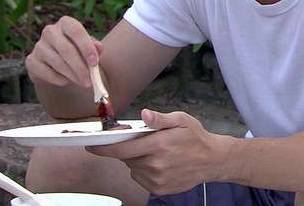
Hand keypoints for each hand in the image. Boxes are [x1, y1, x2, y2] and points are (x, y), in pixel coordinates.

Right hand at [26, 15, 101, 87]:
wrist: (56, 66)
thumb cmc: (76, 52)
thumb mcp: (88, 48)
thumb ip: (94, 47)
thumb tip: (98, 47)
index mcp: (65, 23)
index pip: (76, 30)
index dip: (86, 46)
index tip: (95, 62)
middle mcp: (50, 31)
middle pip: (66, 49)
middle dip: (80, 67)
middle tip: (90, 80)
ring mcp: (39, 46)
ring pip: (57, 63)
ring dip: (72, 75)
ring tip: (83, 82)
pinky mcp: (31, 61)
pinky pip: (48, 73)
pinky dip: (60, 80)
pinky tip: (67, 81)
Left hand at [87, 109, 226, 194]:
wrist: (212, 160)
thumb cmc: (195, 138)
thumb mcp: (181, 120)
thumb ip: (160, 119)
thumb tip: (144, 114)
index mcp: (158, 144)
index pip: (122, 148)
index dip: (104, 148)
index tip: (91, 146)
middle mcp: (155, 164)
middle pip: (126, 157)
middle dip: (128, 148)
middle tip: (142, 141)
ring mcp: (157, 178)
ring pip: (133, 168)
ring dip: (137, 159)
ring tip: (155, 152)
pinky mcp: (158, 188)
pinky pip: (140, 178)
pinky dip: (143, 170)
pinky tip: (158, 163)